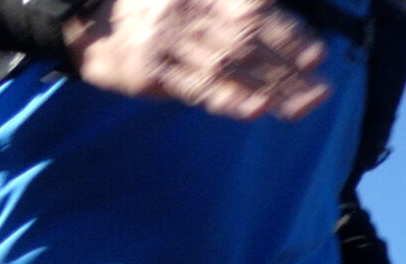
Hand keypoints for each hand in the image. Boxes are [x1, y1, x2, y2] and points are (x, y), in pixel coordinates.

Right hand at [64, 0, 330, 120]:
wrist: (85, 21)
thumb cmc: (150, 11)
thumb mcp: (188, 0)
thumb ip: (230, 8)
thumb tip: (279, 24)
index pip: (253, 10)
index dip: (287, 33)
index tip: (316, 55)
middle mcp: (186, 11)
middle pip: (247, 41)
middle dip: (287, 67)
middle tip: (320, 91)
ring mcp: (168, 41)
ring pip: (227, 66)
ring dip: (267, 89)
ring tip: (301, 107)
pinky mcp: (151, 71)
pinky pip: (195, 87)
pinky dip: (227, 99)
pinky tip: (254, 110)